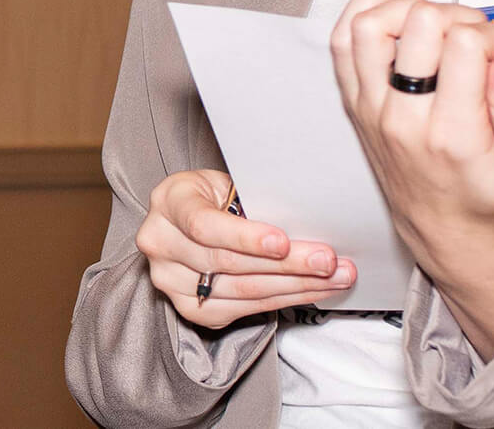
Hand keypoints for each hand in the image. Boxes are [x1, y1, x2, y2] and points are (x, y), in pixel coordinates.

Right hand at [134, 168, 354, 329]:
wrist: (190, 221)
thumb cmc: (215, 197)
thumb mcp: (226, 184)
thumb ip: (252, 202)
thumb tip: (306, 222)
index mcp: (169, 201)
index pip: (204, 225)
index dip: (245, 237)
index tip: (283, 242)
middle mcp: (160, 242)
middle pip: (228, 262)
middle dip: (287, 264)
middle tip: (328, 261)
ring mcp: (170, 279)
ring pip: (241, 290)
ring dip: (294, 286)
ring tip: (333, 277)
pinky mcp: (189, 308)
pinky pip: (243, 309)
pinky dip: (282, 300)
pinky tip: (309, 290)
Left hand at [331, 0, 493, 354]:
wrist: (452, 243)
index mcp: (452, 134)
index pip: (465, 44)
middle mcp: (403, 118)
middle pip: (419, 23)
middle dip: (458, 15)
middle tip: (476, 38)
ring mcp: (372, 110)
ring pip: (369, 24)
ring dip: (409, 6)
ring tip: (439, 20)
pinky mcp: (357, 106)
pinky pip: (342, 44)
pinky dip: (366, 11)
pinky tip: (399, 7)